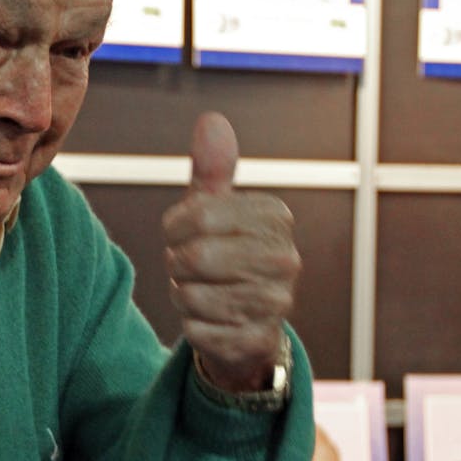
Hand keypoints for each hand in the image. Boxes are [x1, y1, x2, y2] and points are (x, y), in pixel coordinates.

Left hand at [163, 112, 299, 391]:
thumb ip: (212, 169)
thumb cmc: (225, 254)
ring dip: (182, 294)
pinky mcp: (256, 340)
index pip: (199, 216)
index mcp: (275, 218)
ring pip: (191, 295)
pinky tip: (209, 319)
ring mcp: (276, 303)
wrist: (245, 321)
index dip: (174, 227)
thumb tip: (212, 119)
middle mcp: (285, 260)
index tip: (179, 233)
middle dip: (177, 262)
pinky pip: (196, 329)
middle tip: (187, 265)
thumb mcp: (215, 210)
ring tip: (200, 290)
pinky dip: (190, 324)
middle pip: (196, 257)